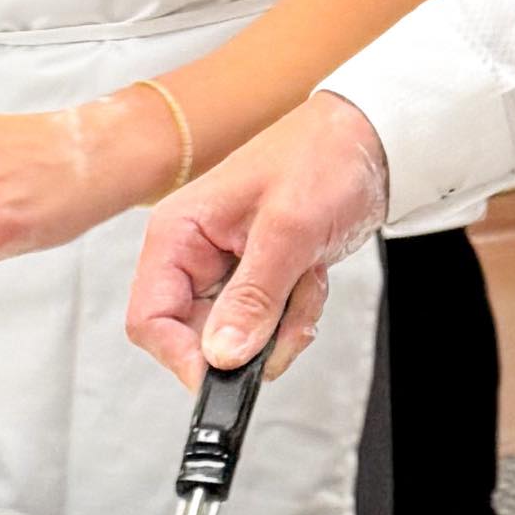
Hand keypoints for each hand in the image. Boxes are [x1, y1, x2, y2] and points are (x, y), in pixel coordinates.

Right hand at [123, 92, 389, 387]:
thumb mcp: (288, 230)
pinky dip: (296, 312)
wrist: (365, 140)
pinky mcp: (255, 279)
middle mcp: (192, 255)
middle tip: (291, 317)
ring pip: (237, 339)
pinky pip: (266, 326)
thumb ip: (253, 296)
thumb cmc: (320, 157)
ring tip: (305, 279)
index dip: (183, 356)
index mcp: (177, 233)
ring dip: (281, 324)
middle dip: (251, 338)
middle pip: (197, 338)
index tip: (228, 374)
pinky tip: (310, 275)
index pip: (149, 319)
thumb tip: (222, 355)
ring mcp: (224, 270)